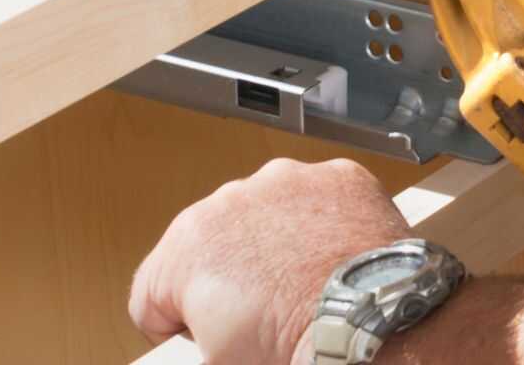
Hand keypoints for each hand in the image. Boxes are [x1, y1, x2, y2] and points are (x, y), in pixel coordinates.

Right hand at [129, 158, 411, 362]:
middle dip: (231, 273)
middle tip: (260, 310)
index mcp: (187, 245)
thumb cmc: (295, 345)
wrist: (368, 324)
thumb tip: (205, 339)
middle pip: (213, 243)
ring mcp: (285, 183)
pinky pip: (319, 198)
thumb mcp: (219, 358)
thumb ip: (194, 336)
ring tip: (301, 282)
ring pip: (266, 212)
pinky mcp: (335, 177)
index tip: (204, 331)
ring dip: (277, 241)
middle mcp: (230, 200)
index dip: (180, 320)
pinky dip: (324, 222)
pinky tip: (332, 256)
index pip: (155, 288)